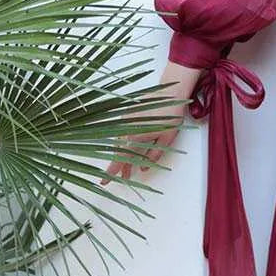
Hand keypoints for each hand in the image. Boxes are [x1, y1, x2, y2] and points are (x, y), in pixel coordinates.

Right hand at [100, 62, 199, 183]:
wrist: (170, 94)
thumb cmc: (170, 116)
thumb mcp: (166, 140)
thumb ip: (153, 155)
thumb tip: (143, 167)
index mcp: (134, 137)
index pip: (121, 158)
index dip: (113, 171)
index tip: (105, 181)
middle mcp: (126, 128)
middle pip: (119, 152)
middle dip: (121, 166)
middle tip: (125, 177)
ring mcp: (124, 121)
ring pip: (120, 143)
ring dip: (124, 155)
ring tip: (130, 167)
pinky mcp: (127, 115)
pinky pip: (122, 133)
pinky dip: (125, 143)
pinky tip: (131, 148)